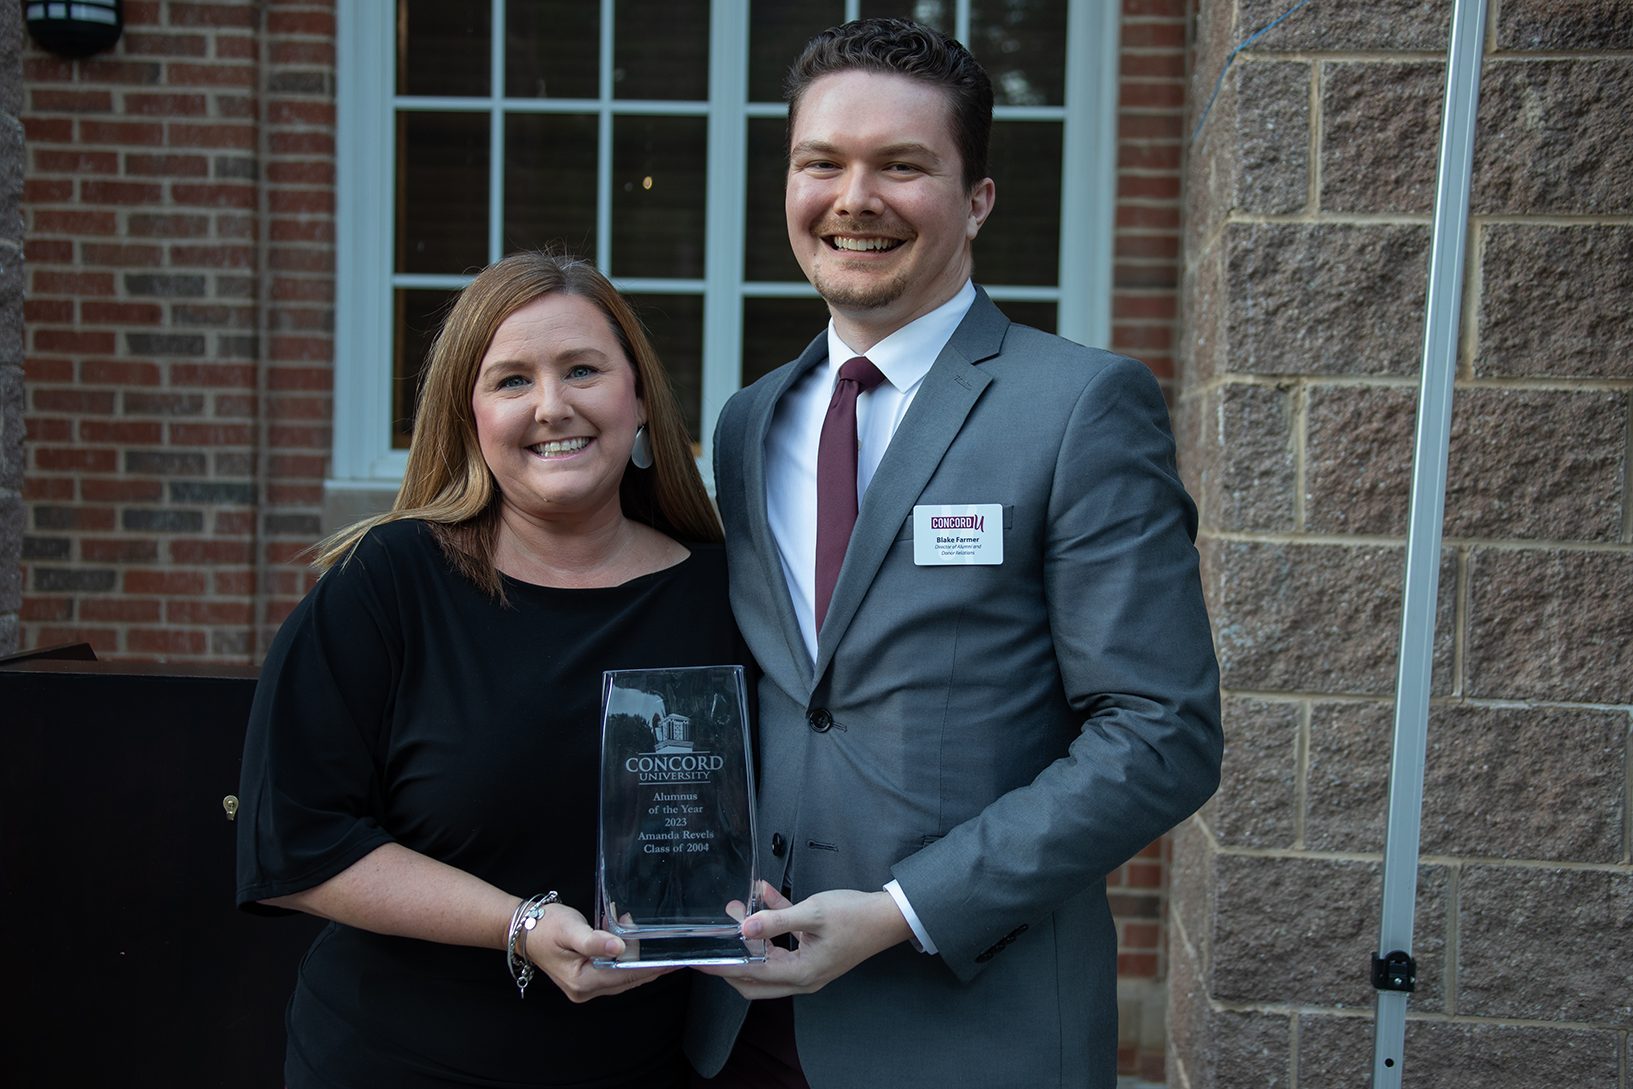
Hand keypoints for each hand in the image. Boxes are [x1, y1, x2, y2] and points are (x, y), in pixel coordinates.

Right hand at [523, 900, 674, 1002]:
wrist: (523, 928)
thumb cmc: (544, 926)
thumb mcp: (570, 929)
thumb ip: (594, 940)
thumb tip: (619, 947)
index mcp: (582, 981)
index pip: (626, 975)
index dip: (652, 967)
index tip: (674, 961)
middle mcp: (585, 989)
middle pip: (628, 977)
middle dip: (650, 963)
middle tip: (673, 949)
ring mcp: (586, 986)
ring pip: (623, 975)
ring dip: (636, 956)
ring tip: (649, 937)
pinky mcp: (587, 978)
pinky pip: (614, 970)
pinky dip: (624, 956)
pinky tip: (628, 938)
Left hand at [697, 883, 911, 998]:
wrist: (889, 917)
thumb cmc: (856, 916)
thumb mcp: (813, 913)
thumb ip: (776, 919)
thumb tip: (744, 927)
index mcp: (801, 973)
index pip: (750, 974)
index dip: (722, 966)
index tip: (699, 958)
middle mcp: (802, 977)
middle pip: (753, 978)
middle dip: (731, 957)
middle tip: (711, 939)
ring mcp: (807, 966)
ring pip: (766, 959)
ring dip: (751, 936)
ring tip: (738, 908)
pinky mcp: (812, 952)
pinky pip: (784, 942)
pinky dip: (772, 924)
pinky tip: (764, 894)